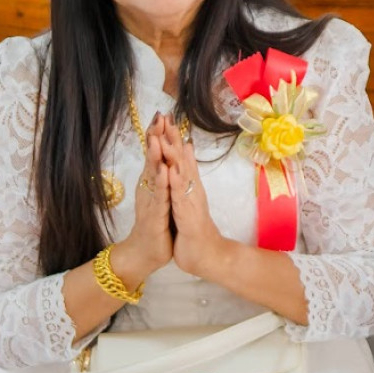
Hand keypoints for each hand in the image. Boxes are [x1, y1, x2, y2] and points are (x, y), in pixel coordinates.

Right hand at [110, 114, 176, 281]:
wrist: (145, 253)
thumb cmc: (155, 224)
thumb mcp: (160, 196)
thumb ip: (160, 176)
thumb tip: (164, 156)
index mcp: (152, 183)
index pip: (155, 154)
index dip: (158, 135)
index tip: (163, 114)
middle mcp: (149, 189)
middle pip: (152, 159)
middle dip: (155, 137)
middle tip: (158, 116)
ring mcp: (151, 201)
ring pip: (153, 174)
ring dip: (155, 155)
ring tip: (157, 136)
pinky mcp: (155, 216)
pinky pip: (159, 196)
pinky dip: (161, 182)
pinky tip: (163, 169)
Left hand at [161, 120, 234, 280]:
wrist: (209, 257)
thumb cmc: (195, 231)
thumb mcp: (188, 202)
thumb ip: (188, 181)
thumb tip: (186, 161)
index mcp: (189, 187)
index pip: (180, 158)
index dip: (172, 139)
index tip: (165, 119)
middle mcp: (192, 190)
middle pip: (182, 160)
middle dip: (173, 138)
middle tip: (167, 116)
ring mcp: (191, 201)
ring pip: (182, 173)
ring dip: (174, 154)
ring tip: (167, 135)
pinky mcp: (188, 215)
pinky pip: (181, 197)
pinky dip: (176, 182)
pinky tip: (171, 169)